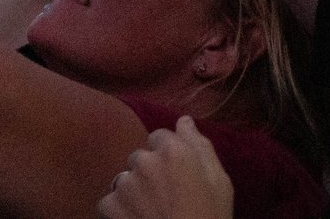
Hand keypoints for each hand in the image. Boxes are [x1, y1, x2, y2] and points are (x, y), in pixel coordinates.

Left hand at [98, 118, 232, 218]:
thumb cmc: (210, 217)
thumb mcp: (220, 183)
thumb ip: (201, 147)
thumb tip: (185, 121)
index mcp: (173, 151)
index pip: (160, 136)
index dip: (169, 156)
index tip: (177, 175)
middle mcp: (145, 161)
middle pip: (141, 158)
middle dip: (150, 172)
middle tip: (166, 196)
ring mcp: (125, 184)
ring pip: (125, 179)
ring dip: (134, 191)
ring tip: (152, 211)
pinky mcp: (110, 206)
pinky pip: (110, 201)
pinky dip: (120, 210)